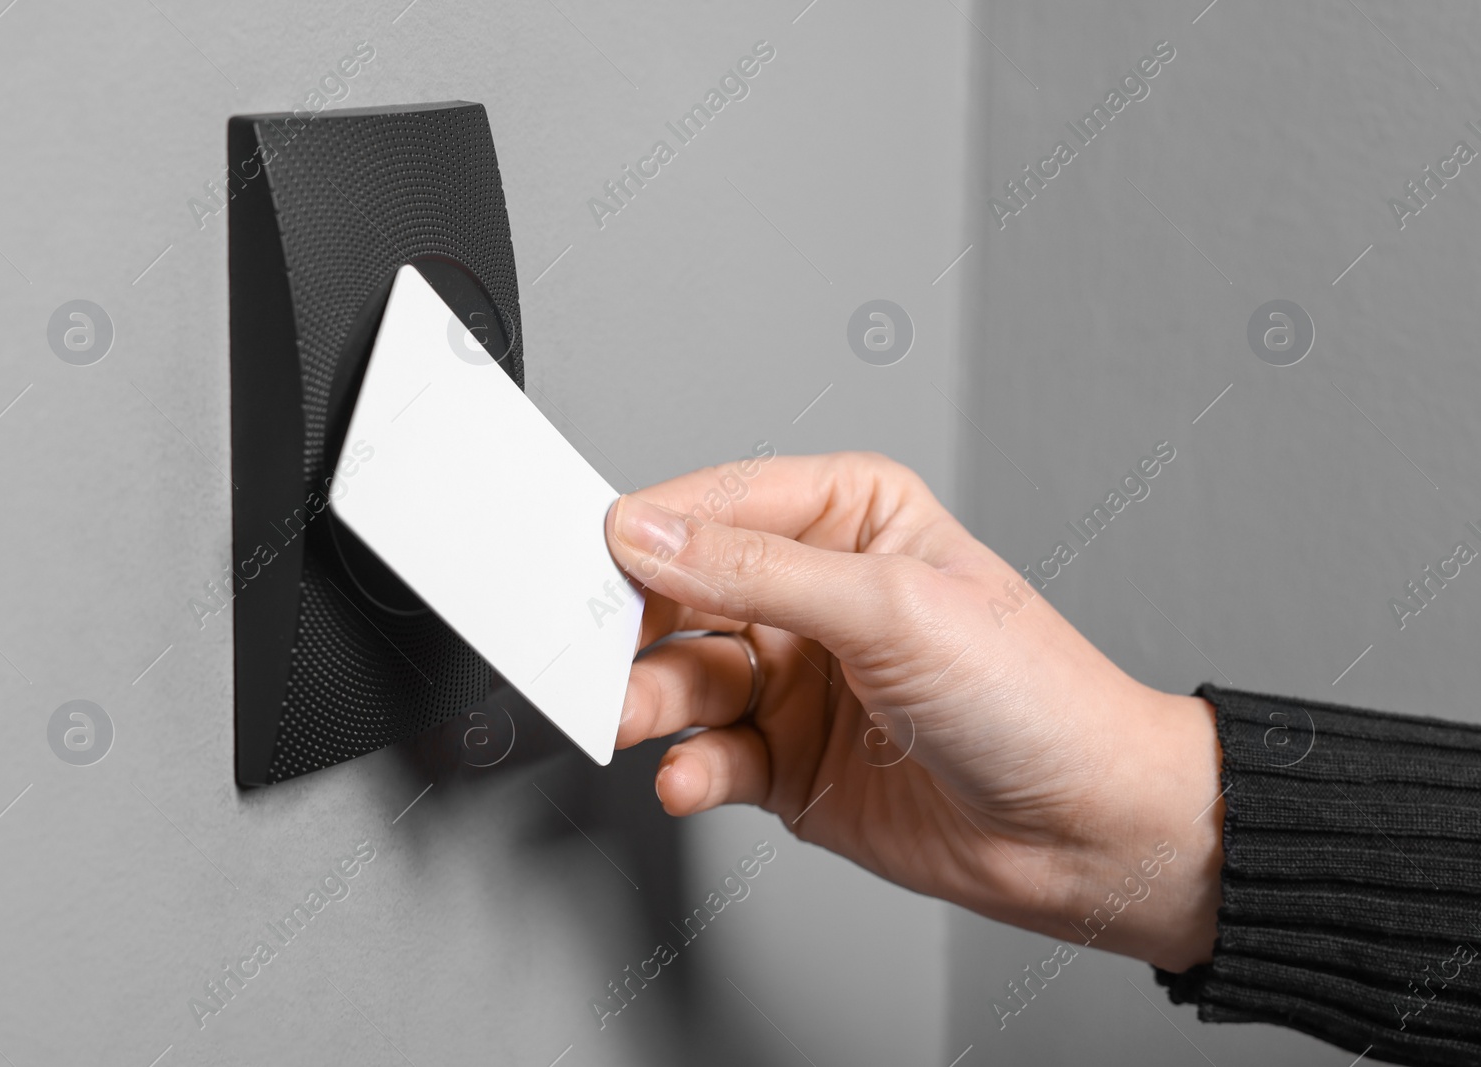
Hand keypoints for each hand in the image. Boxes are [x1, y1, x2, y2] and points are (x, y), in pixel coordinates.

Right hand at [604, 451, 1222, 971]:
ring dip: (650, 700)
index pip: (718, 505)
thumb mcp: (892, 608)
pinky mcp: (787, 759)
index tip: (585, 559)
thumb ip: (757, 570)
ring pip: (684, 675)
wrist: (1089, 832)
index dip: (647, 531)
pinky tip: (688, 775)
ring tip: (630, 719)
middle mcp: (814, 593)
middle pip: (684, 593)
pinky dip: (690, 766)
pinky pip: (709, 753)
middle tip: (588, 651)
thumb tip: (650, 533)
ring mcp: (798, 678)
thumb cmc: (1037, 699)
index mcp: (848, 517)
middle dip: (634, 625)